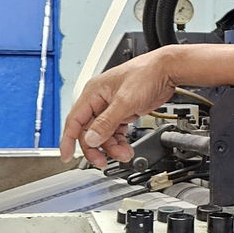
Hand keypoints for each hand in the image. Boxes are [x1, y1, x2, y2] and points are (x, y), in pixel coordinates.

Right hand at [60, 52, 178, 166]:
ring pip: (104, 134)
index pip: (74, 120)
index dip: (68, 140)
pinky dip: (120, 141)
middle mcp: (99, 100)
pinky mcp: (124, 111)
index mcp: (93, 93)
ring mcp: (112, 106)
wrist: (167, 70)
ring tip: (124, 154)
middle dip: (97, 147)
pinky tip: (126, 148)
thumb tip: (90, 139)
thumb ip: (106, 122)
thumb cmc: (146, 74)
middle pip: (89, 131)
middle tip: (103, 162)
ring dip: (112, 147)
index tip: (66, 156)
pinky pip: (116, 131)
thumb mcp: (125, 101)